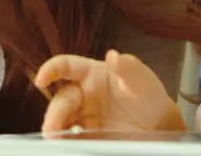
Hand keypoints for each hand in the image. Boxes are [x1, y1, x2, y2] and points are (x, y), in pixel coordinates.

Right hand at [34, 50, 183, 133]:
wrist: (158, 128)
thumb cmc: (149, 96)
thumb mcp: (142, 80)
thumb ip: (129, 67)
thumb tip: (113, 56)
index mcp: (92, 73)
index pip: (67, 66)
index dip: (52, 69)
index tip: (42, 78)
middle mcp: (83, 93)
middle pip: (61, 99)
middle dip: (54, 113)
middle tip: (52, 128)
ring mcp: (84, 115)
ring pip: (61, 120)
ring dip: (54, 129)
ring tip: (54, 139)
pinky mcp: (87, 135)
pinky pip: (70, 137)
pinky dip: (64, 141)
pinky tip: (63, 145)